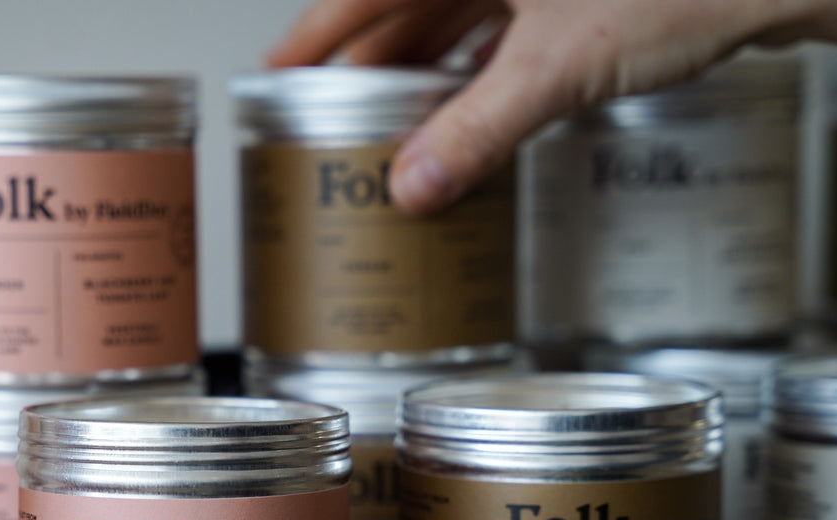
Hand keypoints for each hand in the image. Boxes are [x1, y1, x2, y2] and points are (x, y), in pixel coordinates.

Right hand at [269, 0, 836, 212]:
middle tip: (326, 121)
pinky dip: (474, 73)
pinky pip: (499, 32)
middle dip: (368, 66)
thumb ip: (479, 130)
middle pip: (405, 7)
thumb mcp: (558, 65)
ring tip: (386, 130)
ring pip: (452, 20)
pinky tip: (460, 114)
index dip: (317, 35)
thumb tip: (414, 185)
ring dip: (421, 75)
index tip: (277, 75)